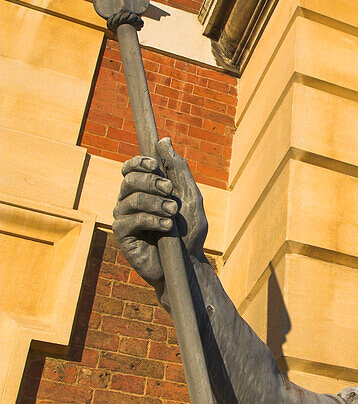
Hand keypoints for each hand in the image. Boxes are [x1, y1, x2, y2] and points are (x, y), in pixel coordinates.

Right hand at [112, 138, 207, 285]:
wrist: (188, 262)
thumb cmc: (189, 231)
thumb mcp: (189, 195)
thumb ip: (177, 168)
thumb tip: (163, 140)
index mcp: (143, 189)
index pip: (130, 167)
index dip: (139, 162)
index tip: (156, 166)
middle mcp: (129, 200)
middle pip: (129, 179)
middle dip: (152, 182)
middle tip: (170, 192)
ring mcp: (124, 217)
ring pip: (131, 198)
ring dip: (156, 203)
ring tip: (173, 214)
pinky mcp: (122, 235)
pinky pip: (131, 219)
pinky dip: (152, 220)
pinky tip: (167, 227)